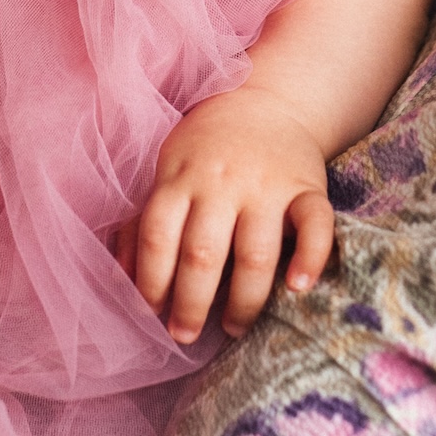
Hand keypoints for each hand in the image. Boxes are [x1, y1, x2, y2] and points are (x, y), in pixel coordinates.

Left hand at [116, 86, 334, 342]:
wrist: (268, 100)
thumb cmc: (207, 147)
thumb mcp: (168, 170)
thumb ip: (142, 222)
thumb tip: (119, 278)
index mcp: (181, 177)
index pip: (158, 235)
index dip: (151, 280)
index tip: (151, 314)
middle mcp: (222, 182)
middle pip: (203, 254)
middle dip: (191, 303)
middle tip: (184, 335)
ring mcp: (268, 185)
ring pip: (255, 253)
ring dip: (243, 300)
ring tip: (233, 328)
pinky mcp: (308, 187)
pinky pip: (315, 225)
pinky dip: (311, 257)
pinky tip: (298, 288)